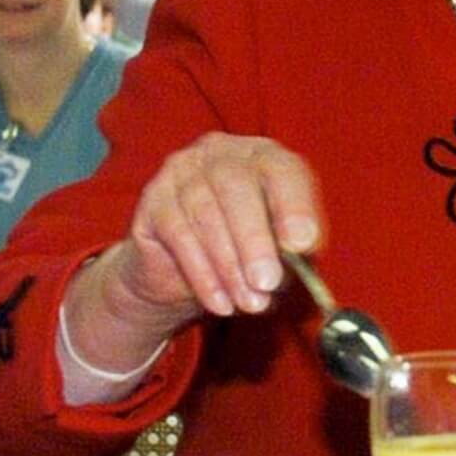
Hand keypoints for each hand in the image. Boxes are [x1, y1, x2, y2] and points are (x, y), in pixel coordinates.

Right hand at [64, 134, 323, 371]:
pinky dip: (202, 274)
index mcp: (264, 155)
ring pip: (205, 214)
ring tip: (249, 302)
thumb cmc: (245, 252)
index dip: (293, 205)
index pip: (282, 170)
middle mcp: (222, 152)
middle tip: (268, 283)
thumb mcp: (279, 250)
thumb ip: (293, 246)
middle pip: (236, 188)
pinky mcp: (153, 199)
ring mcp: (182, 170)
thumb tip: (300, 248)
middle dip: (255, 242)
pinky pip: (178, 235)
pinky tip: (220, 302)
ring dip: (229, 266)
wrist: (183, 272)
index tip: (302, 244)